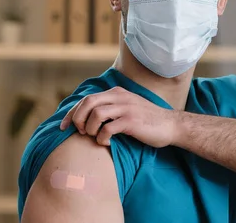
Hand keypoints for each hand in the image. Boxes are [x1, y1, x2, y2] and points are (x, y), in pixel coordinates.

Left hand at [59, 86, 179, 147]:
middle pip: (88, 103)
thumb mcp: (127, 108)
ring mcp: (126, 108)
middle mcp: (120, 97)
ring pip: (96, 114)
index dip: (72, 113)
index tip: (64, 127)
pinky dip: (102, 137)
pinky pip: (108, 128)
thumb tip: (87, 117)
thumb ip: (111, 107)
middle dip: (78, 119)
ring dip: (90, 129)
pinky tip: (106, 143)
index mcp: (116, 93)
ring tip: (94, 137)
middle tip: (80, 133)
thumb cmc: (147, 121)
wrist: (171, 125)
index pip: (86, 99)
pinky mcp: (132, 121)